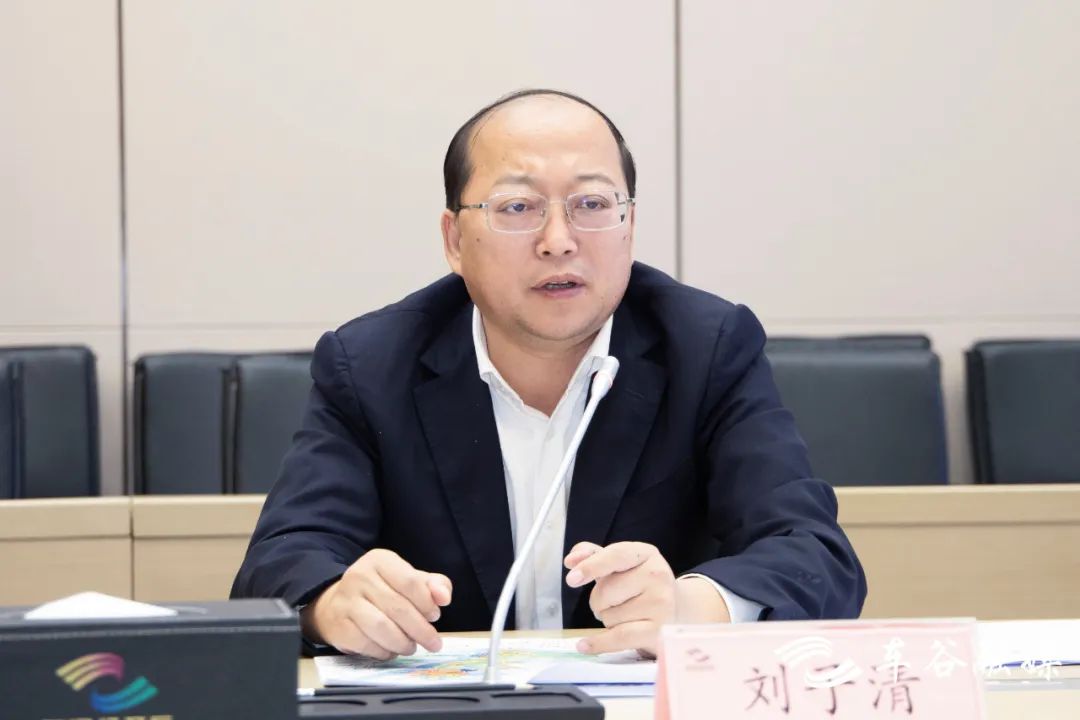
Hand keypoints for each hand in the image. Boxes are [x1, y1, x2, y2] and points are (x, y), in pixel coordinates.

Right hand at [301, 548, 451, 658]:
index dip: (427, 603)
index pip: (410, 582)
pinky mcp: (339, 626)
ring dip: (403, 643)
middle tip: (433, 642)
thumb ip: (433, 585)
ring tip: (412, 647)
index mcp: (380, 560)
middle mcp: (359, 576)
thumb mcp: (408, 580)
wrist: (336, 605)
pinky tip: (391, 650)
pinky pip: (367, 644)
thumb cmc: (381, 591)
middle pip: (398, 608)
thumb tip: (444, 597)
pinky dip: (384, 651)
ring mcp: (345, 602)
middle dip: (421, 630)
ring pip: (382, 628)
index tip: (435, 616)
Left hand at [564, 542, 731, 656]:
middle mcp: (657, 575)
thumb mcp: (622, 564)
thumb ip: (594, 556)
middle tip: (615, 601)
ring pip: (609, 616)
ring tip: (627, 615)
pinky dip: (599, 643)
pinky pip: (619, 637)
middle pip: (605, 591)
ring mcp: (661, 603)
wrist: (678, 609)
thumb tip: (571, 562)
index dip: (592, 566)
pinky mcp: (659, 630)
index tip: (571, 578)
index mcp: (645, 553)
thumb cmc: (641, 584)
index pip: (616, 556)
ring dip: (608, 619)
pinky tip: (584, 645)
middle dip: (600, 600)